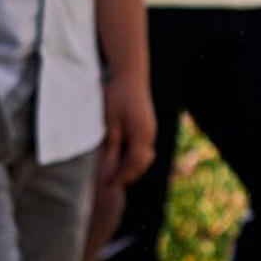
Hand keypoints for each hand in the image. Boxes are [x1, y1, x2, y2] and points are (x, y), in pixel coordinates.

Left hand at [99, 70, 156, 185]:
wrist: (131, 77)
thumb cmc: (118, 96)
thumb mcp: (110, 120)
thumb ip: (112, 143)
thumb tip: (110, 164)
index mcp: (141, 133)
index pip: (135, 162)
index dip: (123, 175)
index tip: (110, 184)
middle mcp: (150, 134)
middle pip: (143, 163)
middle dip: (129, 175)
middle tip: (111, 183)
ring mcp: (150, 130)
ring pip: (145, 157)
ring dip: (132, 168)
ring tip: (116, 175)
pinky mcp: (148, 127)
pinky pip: (144, 149)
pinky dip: (134, 158)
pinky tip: (123, 160)